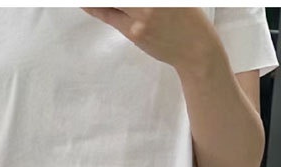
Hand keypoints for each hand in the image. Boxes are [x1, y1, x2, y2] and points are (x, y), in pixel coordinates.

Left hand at [80, 7, 213, 70]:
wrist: (196, 49)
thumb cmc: (186, 18)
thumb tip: (123, 3)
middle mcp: (151, 0)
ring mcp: (143, 14)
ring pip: (112, 1)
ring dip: (96, 0)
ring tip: (85, 0)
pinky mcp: (136, 32)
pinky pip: (110, 16)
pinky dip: (96, 7)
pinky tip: (86, 3)